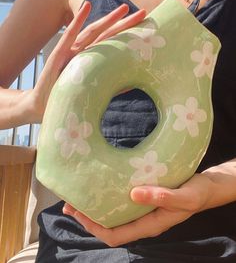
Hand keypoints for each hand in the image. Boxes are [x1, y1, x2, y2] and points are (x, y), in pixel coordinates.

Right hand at [28, 2, 145, 122]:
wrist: (44, 105)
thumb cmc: (67, 97)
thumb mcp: (90, 91)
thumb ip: (108, 84)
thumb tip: (131, 83)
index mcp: (92, 59)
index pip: (113, 45)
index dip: (128, 36)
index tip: (146, 29)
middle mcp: (83, 52)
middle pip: (107, 35)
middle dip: (125, 23)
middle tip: (144, 13)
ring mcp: (71, 51)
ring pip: (93, 32)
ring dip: (108, 19)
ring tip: (123, 8)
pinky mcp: (58, 54)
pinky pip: (69, 36)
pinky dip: (77, 21)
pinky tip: (86, 7)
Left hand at [63, 173, 212, 246]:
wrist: (206, 189)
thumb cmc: (197, 194)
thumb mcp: (184, 197)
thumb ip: (161, 196)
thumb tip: (133, 194)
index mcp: (150, 225)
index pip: (115, 235)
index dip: (94, 228)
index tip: (78, 214)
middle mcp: (142, 221)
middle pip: (109, 227)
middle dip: (87, 218)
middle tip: (69, 204)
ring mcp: (142, 211)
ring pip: (112, 216)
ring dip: (94, 208)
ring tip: (78, 195)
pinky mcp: (144, 200)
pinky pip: (120, 204)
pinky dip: (106, 199)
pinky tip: (101, 188)